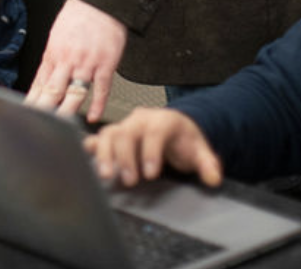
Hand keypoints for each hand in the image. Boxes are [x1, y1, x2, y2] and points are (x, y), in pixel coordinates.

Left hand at [24, 0, 126, 121]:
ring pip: (75, 92)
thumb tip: (43, 81)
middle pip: (53, 91)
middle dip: (44, 110)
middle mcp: (68, 60)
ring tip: (62, 125)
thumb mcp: (56, 36)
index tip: (27, 115)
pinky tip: (93, 115)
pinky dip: (97, 104)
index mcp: (53, 54)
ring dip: (67, 110)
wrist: (99, 0)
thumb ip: (51, 60)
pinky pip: (102, 88)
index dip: (32, 101)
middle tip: (38, 126)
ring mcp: (87, 63)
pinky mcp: (106, 63)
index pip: (39, 84)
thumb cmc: (78, 17)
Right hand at [84, 106, 222, 188]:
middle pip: (127, 132)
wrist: (174, 128)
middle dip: (126, 157)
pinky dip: (91, 148)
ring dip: (105, 154)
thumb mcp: (200, 150)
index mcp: (164, 120)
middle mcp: (141, 120)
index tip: (151, 174)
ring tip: (106, 175)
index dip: (151, 152)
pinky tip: (88, 161)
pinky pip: (99, 138)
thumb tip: (213, 177)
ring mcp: (126, 126)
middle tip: (129, 180)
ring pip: (109, 133)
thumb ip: (207, 163)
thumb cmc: (184, 139)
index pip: (155, 132)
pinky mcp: (114, 135)